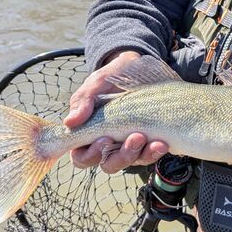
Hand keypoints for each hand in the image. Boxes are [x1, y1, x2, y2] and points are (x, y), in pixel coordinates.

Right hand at [64, 50, 168, 173]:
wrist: (138, 66)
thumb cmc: (112, 75)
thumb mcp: (97, 82)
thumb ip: (84, 100)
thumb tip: (70, 122)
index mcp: (89, 133)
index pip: (81, 157)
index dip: (90, 154)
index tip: (104, 138)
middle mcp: (108, 143)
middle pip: (108, 164)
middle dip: (121, 156)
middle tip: (135, 137)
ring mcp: (128, 144)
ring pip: (130, 162)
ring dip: (140, 154)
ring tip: (152, 140)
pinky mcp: (147, 142)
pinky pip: (148, 155)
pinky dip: (154, 152)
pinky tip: (161, 143)